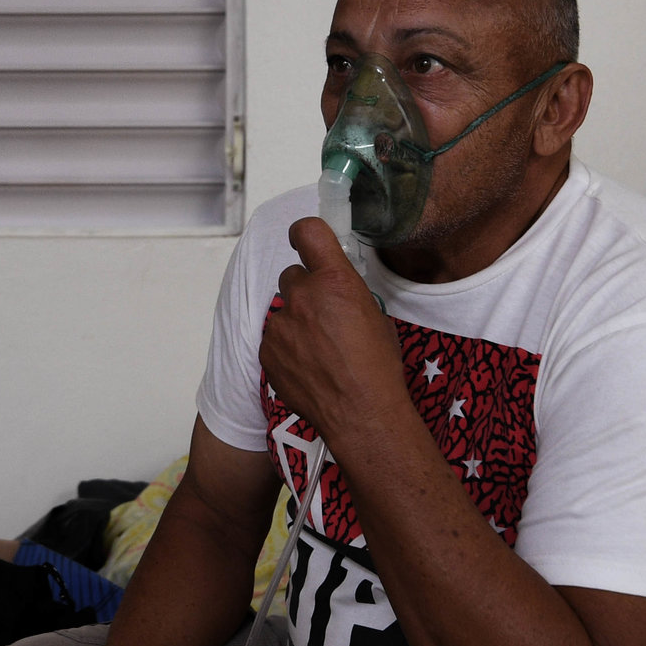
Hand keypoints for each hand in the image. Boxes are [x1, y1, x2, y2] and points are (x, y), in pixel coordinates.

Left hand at [259, 217, 408, 440]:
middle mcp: (303, 296)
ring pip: (284, 311)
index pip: (307, 231)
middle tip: (325, 316)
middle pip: (293, 275)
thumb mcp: (375, 315)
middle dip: (306, 290)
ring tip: (320, 350)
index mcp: (335, 281)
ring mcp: (280, 325)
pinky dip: (287, 349)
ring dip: (296, 322)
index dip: (305, 234)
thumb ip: (347, 292)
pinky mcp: (267, 352)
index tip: (306, 241)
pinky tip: (308, 367)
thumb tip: (336, 290)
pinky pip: (273, 339)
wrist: (361, 414)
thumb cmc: (378, 367)